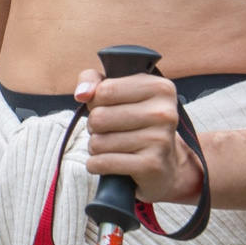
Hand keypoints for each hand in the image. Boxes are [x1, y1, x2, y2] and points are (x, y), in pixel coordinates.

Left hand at [77, 68, 203, 203]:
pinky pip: (103, 162)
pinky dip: (96, 165)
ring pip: (98, 142)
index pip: (105, 91)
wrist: (163, 165)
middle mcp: (164, 113)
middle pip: (99, 117)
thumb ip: (92, 79)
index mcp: (160, 88)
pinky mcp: (151, 165)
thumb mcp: (117, 92)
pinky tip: (109, 163)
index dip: (96, 102)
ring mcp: (160, 140)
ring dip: (96, 147)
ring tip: (113, 147)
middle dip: (94, 127)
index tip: (109, 108)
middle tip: (109, 131)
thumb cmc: (134, 122)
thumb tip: (81, 94)